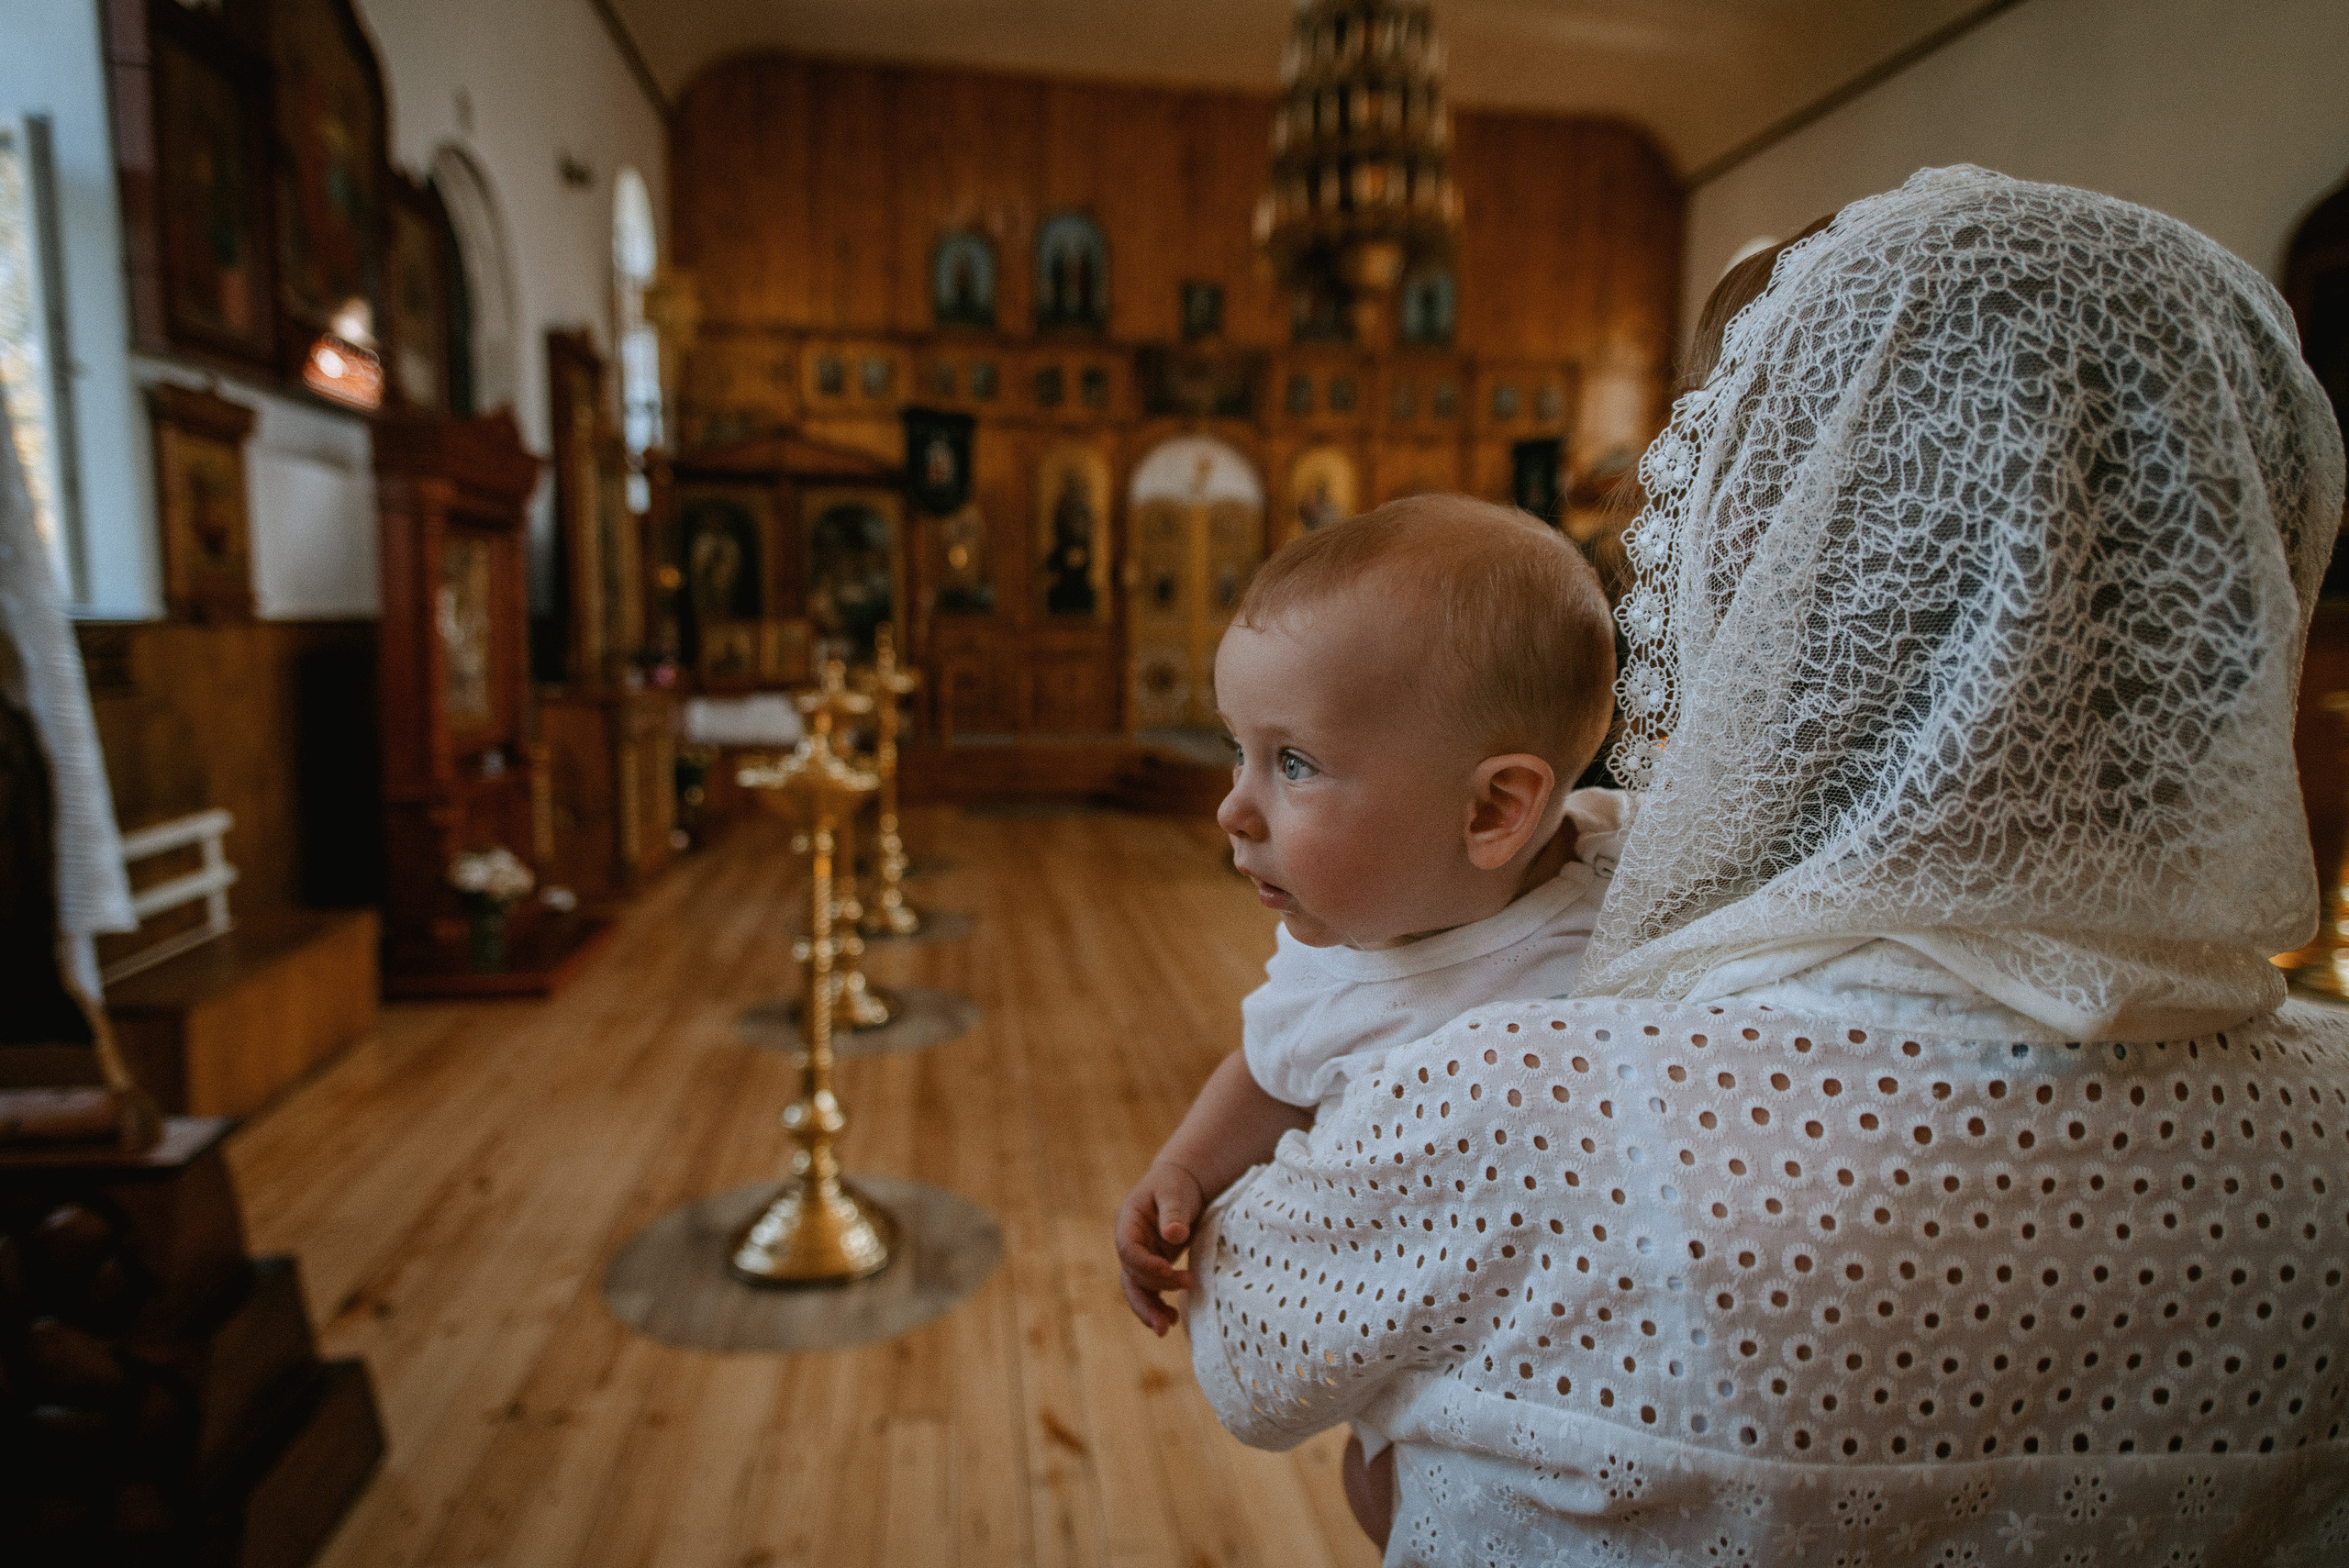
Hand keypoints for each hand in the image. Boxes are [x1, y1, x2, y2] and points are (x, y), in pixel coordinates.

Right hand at [1114, 1160, 1205, 1334]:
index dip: (1146, 1264)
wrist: (1180, 1184)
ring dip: (1149, 1310)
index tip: (1169, 1271)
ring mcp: (1140, 1257)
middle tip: (1178, 1304)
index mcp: (1128, 1222)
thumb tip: (1174, 1235)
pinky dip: (1158, 1307)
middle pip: (1132, 1275)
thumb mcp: (1174, 1192)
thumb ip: (1173, 1212)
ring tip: (1167, 1328)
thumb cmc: (1175, 1185)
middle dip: (1152, 1293)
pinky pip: (1150, 1292)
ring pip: (1137, 1289)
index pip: (1128, 1249)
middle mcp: (1129, 1243)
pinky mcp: (1153, 1268)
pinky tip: (1173, 1320)